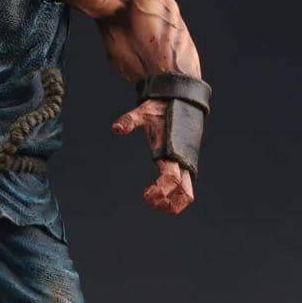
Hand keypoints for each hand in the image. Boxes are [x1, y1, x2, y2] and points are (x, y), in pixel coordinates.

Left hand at [112, 100, 193, 214]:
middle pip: (184, 193)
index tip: (145, 194)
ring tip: (153, 199)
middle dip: (168, 203)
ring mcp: (186, 163)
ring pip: (188, 193)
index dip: (160, 190)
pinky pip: (185, 187)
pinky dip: (175, 196)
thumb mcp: (144, 112)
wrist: (180, 100)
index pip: (172, 179)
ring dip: (173, 203)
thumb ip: (130, 121)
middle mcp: (182, 160)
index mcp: (172, 151)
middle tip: (148, 199)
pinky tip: (157, 191)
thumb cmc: (160, 108)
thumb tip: (116, 128)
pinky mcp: (186, 164)